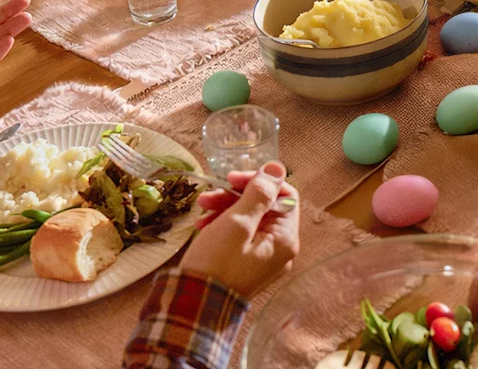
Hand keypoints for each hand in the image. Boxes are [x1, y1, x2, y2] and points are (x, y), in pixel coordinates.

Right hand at [178, 161, 299, 296]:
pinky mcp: (245, 264)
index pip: (284, 195)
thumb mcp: (236, 223)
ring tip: (201, 209)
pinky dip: (222, 226)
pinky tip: (202, 225)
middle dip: (236, 196)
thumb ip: (258, 194)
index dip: (259, 181)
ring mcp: (263, 258)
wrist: (192, 308)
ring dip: (225, 208)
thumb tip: (277, 168)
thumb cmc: (216, 265)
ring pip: (249, 219)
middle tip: (209, 195)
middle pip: (265, 207)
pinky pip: (240, 236)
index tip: (232, 178)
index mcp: (285, 240)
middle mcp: (279, 250)